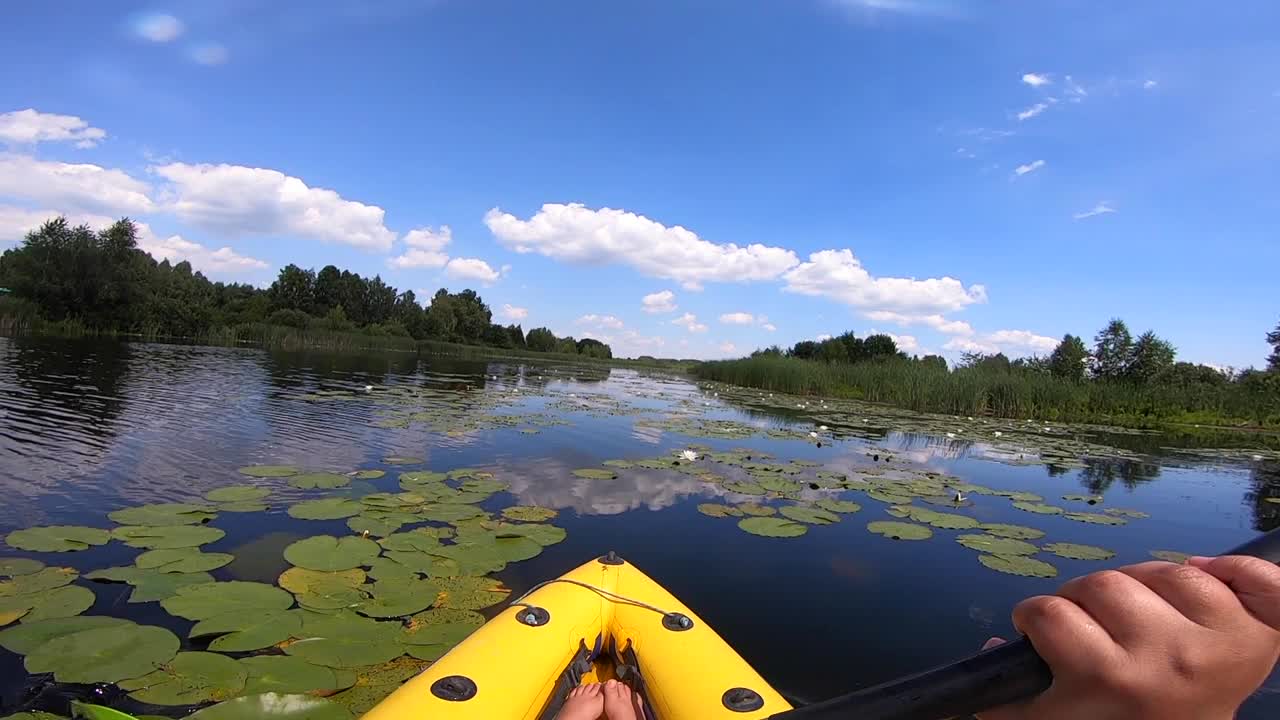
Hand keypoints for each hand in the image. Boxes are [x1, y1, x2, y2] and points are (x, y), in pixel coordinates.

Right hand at [977, 555, 1279, 719]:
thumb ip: (1007, 700)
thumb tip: (991, 653)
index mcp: (1108, 681)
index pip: (1047, 613)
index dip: (1035, 622)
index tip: (1046, 640)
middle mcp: (1168, 661)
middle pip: (1103, 584)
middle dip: (1086, 600)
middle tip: (1096, 628)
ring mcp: (1219, 647)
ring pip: (1168, 571)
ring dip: (1149, 583)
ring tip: (1145, 613)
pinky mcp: (1259, 640)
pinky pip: (1260, 582)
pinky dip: (1241, 572)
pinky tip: (1213, 575)